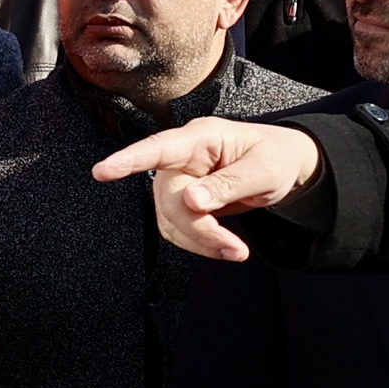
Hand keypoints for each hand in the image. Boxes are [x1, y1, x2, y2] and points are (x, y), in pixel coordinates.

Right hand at [89, 117, 326, 261]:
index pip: (159, 148)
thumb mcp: (264, 170)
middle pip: (168, 198)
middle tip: (234, 248)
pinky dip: (199, 244)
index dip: (129, 160)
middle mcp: (183, 157)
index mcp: (201, 137)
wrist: (285, 167)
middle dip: (197, 229)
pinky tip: (224, 246)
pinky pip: (177, 230)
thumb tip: (191, 202)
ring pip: (169, 219)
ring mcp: (179, 180)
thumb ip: (229, 184)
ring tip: (235, 250)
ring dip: (199, 241)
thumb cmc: (276, 157)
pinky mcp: (181, 202)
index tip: (103, 172)